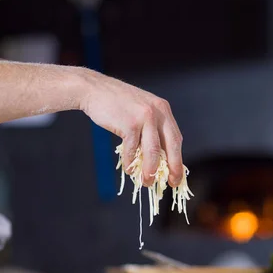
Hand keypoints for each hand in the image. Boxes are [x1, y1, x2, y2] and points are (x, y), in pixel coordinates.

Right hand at [76, 68, 183, 186]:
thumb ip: (152, 129)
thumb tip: (159, 158)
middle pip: (171, 146)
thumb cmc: (117, 104)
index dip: (178, 159)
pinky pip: (133, 150)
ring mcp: (144, 117)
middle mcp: (157, 112)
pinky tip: (129, 169)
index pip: (176, 139)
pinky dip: (130, 162)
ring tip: (146, 181)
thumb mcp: (141, 110)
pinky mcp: (130, 123)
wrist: (94, 89)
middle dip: (172, 168)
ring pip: (153, 152)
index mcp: (163, 109)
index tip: (176, 175)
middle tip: (170, 183)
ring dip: (150, 170)